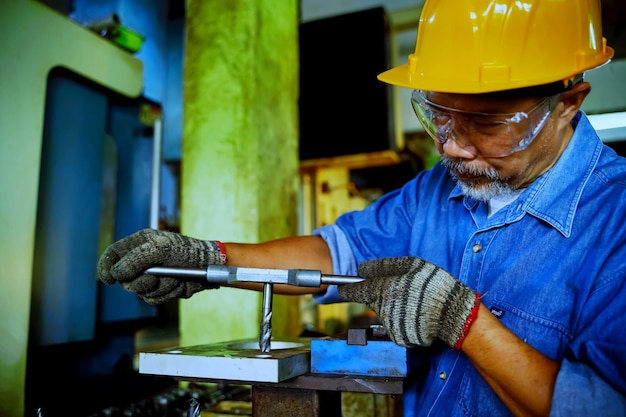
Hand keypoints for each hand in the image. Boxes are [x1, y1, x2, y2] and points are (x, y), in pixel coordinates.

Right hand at [97, 228, 225, 303]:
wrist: (210, 266)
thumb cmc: (186, 251)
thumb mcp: (159, 249)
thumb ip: (134, 259)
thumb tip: (116, 273)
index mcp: (139, 245)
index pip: (113, 255)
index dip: (106, 267)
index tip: (108, 279)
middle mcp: (142, 261)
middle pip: (124, 279)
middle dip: (141, 281)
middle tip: (155, 278)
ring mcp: (151, 276)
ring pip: (140, 291)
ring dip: (159, 287)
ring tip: (175, 278)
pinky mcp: (160, 289)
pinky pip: (154, 299)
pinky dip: (167, 293)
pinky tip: (179, 285)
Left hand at [338, 256, 479, 348]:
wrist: (454, 315)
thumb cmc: (435, 286)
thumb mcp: (412, 265)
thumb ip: (384, 266)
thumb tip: (362, 268)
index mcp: (382, 289)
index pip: (355, 291)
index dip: (347, 289)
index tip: (342, 288)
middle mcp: (382, 309)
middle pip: (371, 300)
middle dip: (378, 294)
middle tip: (398, 288)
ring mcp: (390, 325)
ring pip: (384, 312)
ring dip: (393, 306)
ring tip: (415, 301)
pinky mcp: (399, 337)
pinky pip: (395, 324)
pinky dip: (402, 319)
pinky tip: (417, 313)